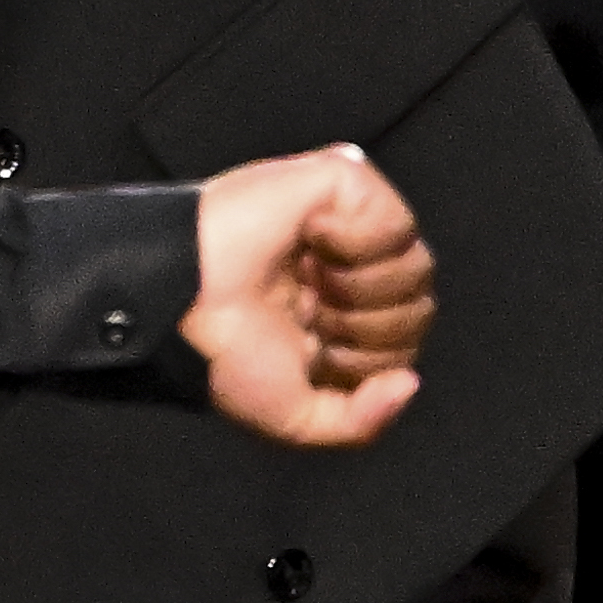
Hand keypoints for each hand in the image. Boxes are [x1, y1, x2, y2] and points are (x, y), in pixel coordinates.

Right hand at [188, 146, 433, 449]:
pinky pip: (396, 221)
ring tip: (310, 280)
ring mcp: (348, 220)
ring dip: (362, 290)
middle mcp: (350, 264)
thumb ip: (361, 422)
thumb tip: (409, 384)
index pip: (406, 340)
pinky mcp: (341, 180)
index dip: (365, 360)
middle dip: (366, 329)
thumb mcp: (296, 420)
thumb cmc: (220, 354)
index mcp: (340, 311)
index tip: (309, 350)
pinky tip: (311, 239)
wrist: (184, 304)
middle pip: (419, 305)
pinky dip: (357, 244)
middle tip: (308, 315)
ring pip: (417, 265)